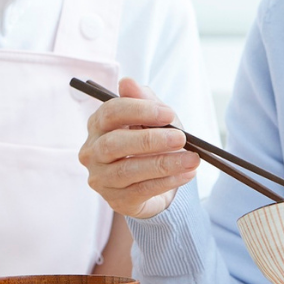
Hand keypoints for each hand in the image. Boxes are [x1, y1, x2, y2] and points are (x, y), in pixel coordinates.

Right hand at [80, 77, 200, 219]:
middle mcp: (92, 152)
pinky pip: (141, 191)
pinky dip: (167, 181)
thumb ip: (143, 101)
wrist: (153, 183)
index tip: (168, 113)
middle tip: (180, 138)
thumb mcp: (153, 120)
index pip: (110, 113)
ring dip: (163, 163)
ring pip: (128, 170)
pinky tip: (186, 174)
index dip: (139, 111)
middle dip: (150, 139)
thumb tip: (127, 83)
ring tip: (191, 159)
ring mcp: (101, 178)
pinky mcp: (116, 200)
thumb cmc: (150, 145)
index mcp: (98, 125)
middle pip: (114, 143)